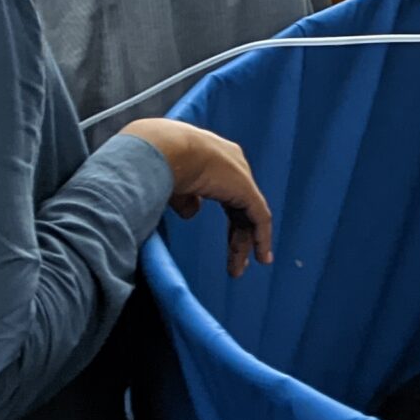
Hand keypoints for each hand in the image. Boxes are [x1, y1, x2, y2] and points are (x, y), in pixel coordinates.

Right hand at [114, 119, 275, 276]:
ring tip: (237, 270)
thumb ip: (184, 198)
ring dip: (245, 244)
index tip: (226, 239)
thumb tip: (192, 212)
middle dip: (236, 235)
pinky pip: (259, 218)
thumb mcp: (172, 183)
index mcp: (215, 158)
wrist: (164, 149)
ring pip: (249, 216)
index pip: (228, 192)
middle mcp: (233, 164)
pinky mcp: (245, 189)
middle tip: (234, 262)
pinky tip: (261, 257)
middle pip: (239, 206)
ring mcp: (241, 175)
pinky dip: (261, 238)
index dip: (229, 217)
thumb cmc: (159, 161)